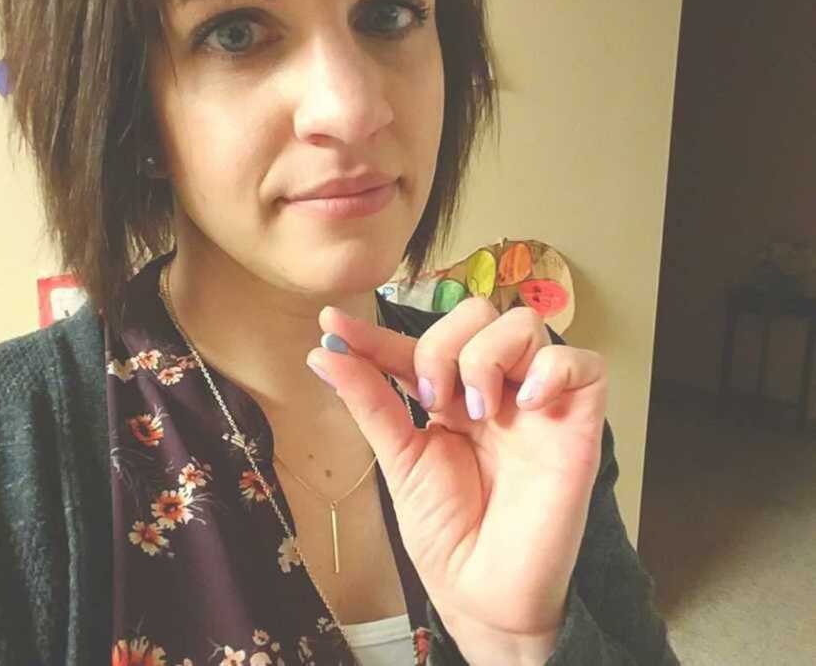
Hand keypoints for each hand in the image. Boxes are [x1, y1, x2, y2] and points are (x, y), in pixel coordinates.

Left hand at [306, 298, 606, 652]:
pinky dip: (552, 370)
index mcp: (451, 394)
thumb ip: (370, 401)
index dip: (377, 332)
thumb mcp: (399, 459)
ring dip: (487, 356)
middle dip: (443, 346)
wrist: (482, 593)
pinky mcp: (578, 423)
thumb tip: (322, 351)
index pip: (418, 343)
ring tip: (477, 411)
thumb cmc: (445, 532)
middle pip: (478, 312)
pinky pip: (584, 365)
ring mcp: (537, 401)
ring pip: (525, 323)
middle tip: (434, 400)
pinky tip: (527, 406)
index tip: (331, 324)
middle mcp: (495, 388)